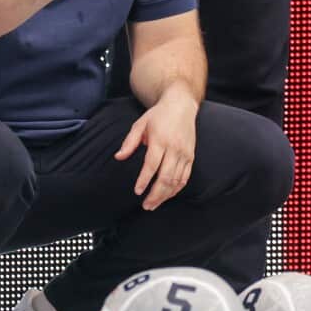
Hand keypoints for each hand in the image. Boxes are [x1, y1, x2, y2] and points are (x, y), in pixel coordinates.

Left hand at [115, 92, 197, 210]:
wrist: (181, 105)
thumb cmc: (158, 115)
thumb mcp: (140, 124)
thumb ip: (129, 142)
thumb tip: (118, 157)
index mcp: (160, 140)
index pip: (152, 165)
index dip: (144, 180)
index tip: (137, 191)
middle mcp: (174, 148)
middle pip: (166, 177)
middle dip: (156, 194)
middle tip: (146, 205)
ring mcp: (185, 154)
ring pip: (176, 180)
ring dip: (165, 195)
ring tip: (154, 204)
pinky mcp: (191, 157)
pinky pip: (185, 177)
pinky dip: (176, 189)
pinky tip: (167, 196)